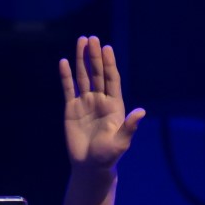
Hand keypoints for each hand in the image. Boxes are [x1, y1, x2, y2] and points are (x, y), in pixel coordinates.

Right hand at [59, 36, 145, 171]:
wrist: (90, 166)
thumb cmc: (108, 155)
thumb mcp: (121, 142)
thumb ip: (129, 126)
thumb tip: (142, 112)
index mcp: (114, 105)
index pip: (111, 79)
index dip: (109, 64)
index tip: (107, 48)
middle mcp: (100, 100)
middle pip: (97, 74)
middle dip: (94, 56)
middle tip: (91, 38)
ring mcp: (85, 103)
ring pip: (83, 77)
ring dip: (81, 60)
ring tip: (80, 41)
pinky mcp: (71, 109)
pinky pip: (68, 89)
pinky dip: (66, 76)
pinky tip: (63, 62)